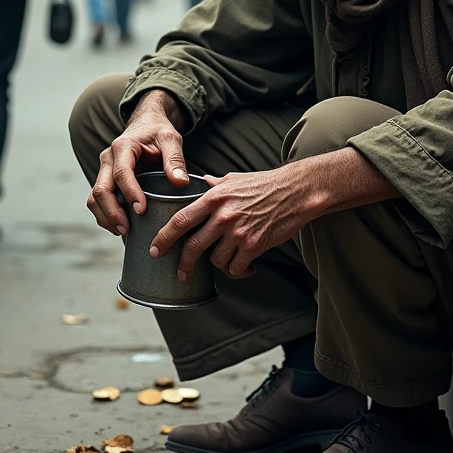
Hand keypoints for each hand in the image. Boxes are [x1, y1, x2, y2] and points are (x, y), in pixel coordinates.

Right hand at [87, 90, 188, 235]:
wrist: (146, 125)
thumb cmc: (158, 132)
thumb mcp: (171, 139)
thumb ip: (175, 159)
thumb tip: (180, 183)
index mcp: (123, 147)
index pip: (121, 173)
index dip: (129, 193)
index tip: (141, 210)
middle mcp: (108, 159)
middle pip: (101, 189)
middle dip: (111, 212)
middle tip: (126, 229)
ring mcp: (104, 170)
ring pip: (94, 197)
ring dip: (105, 217)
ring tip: (123, 231)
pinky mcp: (106, 180)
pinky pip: (98, 200)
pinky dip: (105, 215)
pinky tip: (120, 227)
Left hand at [149, 162, 324, 281]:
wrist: (296, 191)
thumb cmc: (266, 183)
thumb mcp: (235, 179)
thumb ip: (214, 184)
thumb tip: (200, 181)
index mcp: (214, 198)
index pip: (180, 220)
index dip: (164, 237)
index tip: (155, 249)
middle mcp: (223, 216)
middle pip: (193, 247)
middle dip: (183, 265)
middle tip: (181, 273)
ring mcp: (239, 232)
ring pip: (216, 261)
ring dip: (219, 265)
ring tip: (228, 259)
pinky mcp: (254, 245)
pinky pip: (236, 268)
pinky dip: (238, 271)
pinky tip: (245, 267)